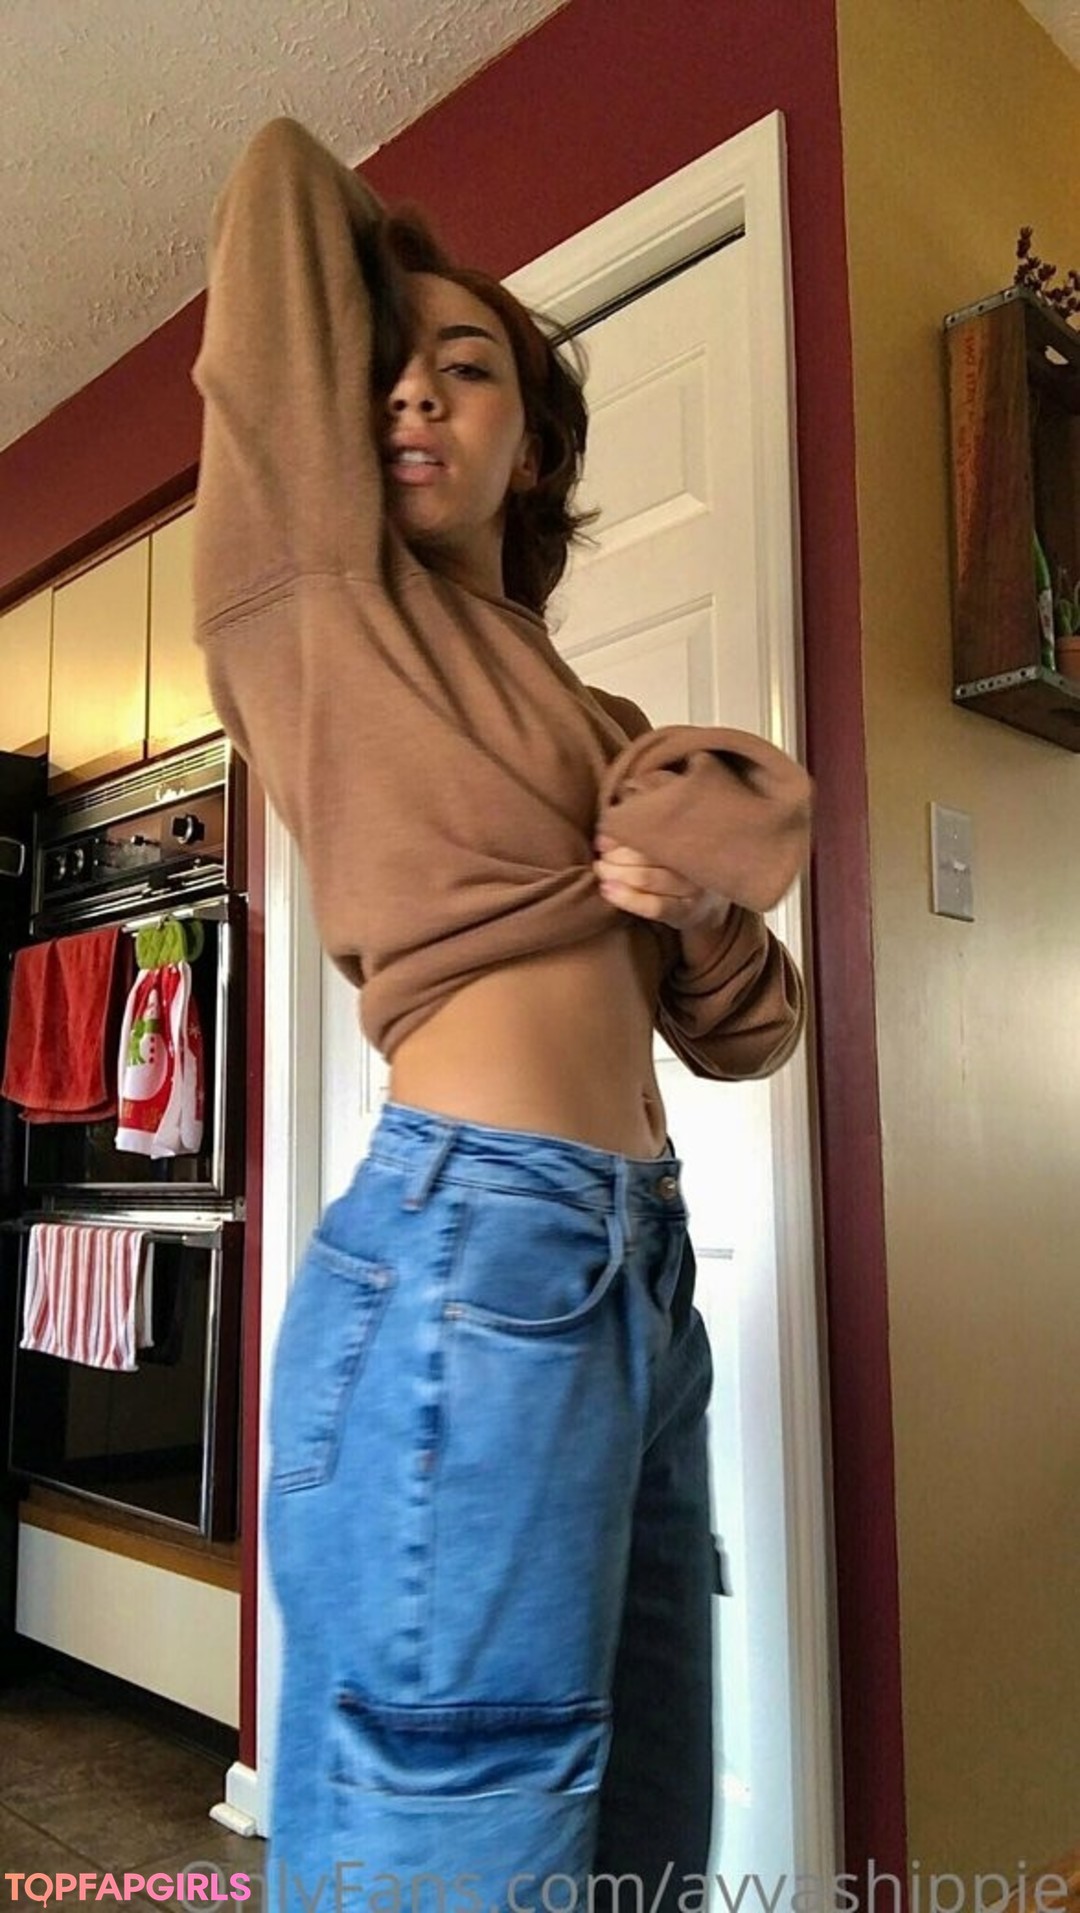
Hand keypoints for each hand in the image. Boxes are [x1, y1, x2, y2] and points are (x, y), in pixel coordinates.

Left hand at [593, 834, 729, 930]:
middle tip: (602, 857)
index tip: (604, 837)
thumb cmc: (679, 861)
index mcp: (691, 833)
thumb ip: (646, 826)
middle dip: (615, 856)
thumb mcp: (670, 837)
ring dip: (615, 873)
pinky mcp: (685, 913)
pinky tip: (607, 890)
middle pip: (646, 853)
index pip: (652, 830)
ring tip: (602, 870)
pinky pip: (654, 907)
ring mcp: (693, 889)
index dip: (623, 833)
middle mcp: (695, 860)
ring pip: (646, 878)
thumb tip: (610, 824)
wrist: (708, 898)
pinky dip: (626, 898)